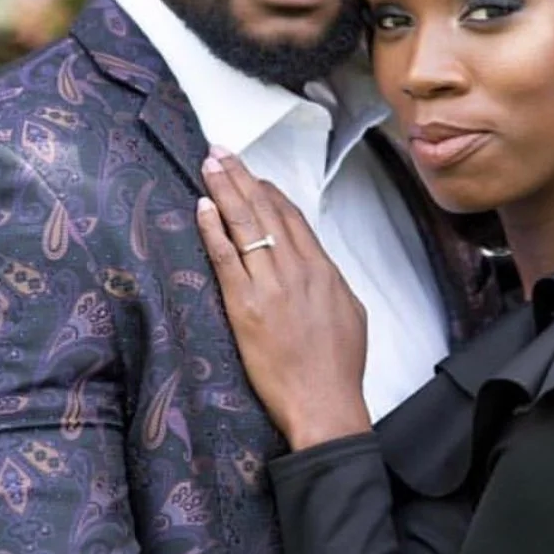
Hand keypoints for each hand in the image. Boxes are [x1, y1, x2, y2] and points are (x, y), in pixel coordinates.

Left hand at [196, 149, 370, 448]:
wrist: (325, 402)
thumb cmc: (338, 368)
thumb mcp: (351, 315)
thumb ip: (332, 284)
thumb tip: (320, 269)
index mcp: (323, 271)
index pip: (293, 219)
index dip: (270, 193)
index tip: (254, 177)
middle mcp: (297, 270)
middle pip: (265, 211)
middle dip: (241, 177)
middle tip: (221, 151)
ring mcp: (270, 285)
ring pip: (244, 225)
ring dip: (224, 190)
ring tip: (208, 165)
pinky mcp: (245, 306)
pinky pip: (225, 257)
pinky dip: (213, 229)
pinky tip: (202, 206)